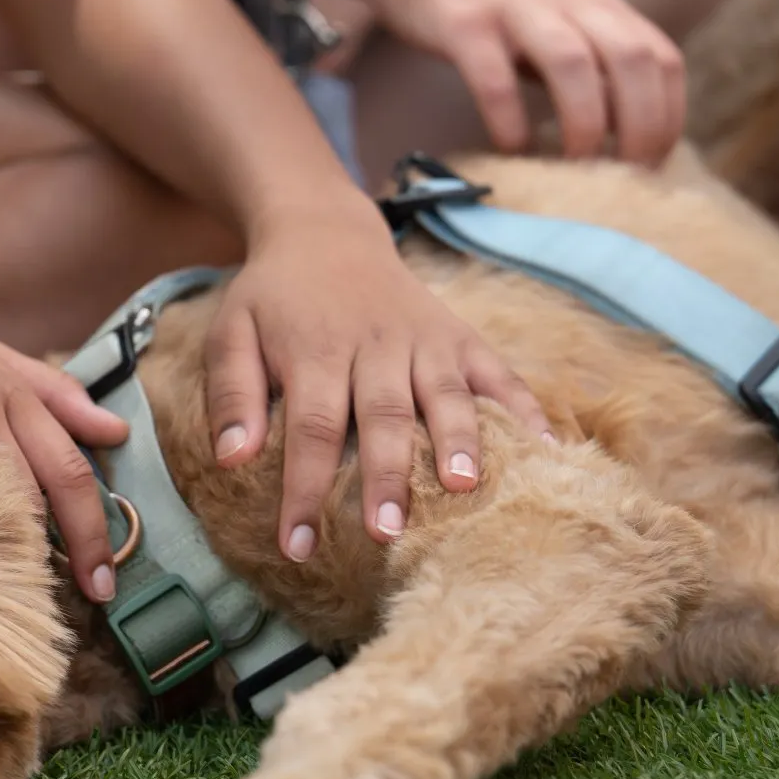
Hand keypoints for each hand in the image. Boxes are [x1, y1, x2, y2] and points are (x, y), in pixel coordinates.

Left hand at [204, 198, 549, 555]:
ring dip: (458, 442)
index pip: (311, 428)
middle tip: (387, 531)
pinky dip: (523, 408)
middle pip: (383, 416)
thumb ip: (232, 394)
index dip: (306, 489)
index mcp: (315, 349)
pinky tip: (547, 450)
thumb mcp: (231, 333)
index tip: (300, 546)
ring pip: (445, 393)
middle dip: (386, 475)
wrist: (324, 232)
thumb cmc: (272, 299)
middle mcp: (375, 345)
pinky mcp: (459, 335)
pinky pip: (497, 372)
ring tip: (465, 490)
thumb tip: (232, 459)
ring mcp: (424, 339)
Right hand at [350, 0, 686, 164]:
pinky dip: (509, 121)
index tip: (649, 165)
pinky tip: (512, 149)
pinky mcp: (464, 24)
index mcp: (603, 7)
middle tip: (620, 177)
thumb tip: (631, 141)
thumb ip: (602, 66)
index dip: (666, 117)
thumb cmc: (509, 6)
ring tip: (574, 169)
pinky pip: (494, 78)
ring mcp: (517, 9)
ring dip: (584, 125)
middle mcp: (570, 2)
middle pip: (630, 59)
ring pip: (572, 63)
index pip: (661, 60)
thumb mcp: (569, 21)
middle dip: (638, 126)